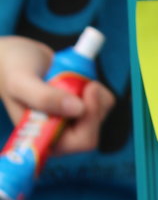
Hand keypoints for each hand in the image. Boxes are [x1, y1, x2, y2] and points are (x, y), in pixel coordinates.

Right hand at [0, 35, 114, 154]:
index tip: (88, 90)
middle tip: (80, 80)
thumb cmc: (12, 71)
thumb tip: (78, 109)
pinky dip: (96, 86)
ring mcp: (74, 123)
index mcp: (46, 139)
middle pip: (94, 131)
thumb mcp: (20, 82)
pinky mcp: (83, 110)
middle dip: (92, 103)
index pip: (81, 143)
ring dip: (92, 92)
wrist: (15, 57)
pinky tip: (76, 76)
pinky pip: (104, 103)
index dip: (90, 121)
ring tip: (68, 75)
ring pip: (101, 115)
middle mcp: (62, 136)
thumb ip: (43, 98)